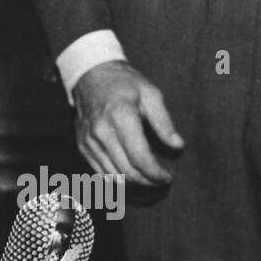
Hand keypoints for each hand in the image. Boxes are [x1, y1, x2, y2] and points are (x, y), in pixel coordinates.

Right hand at [72, 60, 184, 191]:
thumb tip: (177, 146)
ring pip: (112, 177)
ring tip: (148, 180)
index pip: (140, 157)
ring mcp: (89, 142)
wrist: (90, 77)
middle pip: (126, 171)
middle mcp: (101, 133)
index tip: (168, 176)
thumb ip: (164, 122)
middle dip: (147, 181)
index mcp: (121, 117)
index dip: (156, 172)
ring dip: (133, 183)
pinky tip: (130, 176)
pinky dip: (117, 180)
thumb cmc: (125, 84)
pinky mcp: (82, 147)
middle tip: (161, 180)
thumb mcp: (151, 94)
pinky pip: (100, 173)